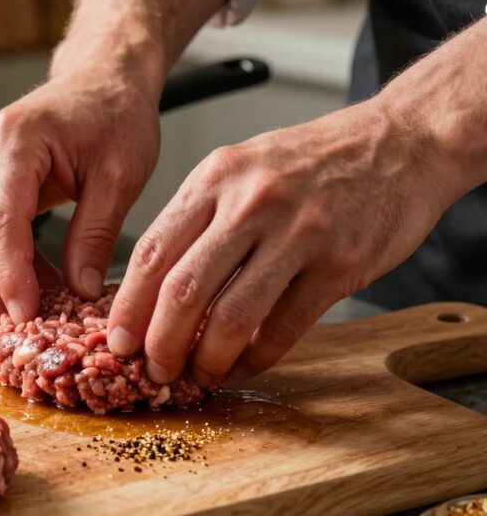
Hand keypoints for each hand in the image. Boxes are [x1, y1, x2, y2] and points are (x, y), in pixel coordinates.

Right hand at [0, 68, 159, 322]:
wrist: (103, 80)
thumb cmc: (115, 115)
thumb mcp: (121, 175)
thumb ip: (95, 233)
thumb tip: (79, 291)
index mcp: (17, 139)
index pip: (0, 221)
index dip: (10, 275)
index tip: (26, 315)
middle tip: (16, 328)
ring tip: (26, 312)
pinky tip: (27, 285)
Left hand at [106, 100, 458, 384]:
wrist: (399, 141)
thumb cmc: (312, 161)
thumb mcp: (240, 168)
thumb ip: (198, 218)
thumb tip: (152, 285)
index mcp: (215, 178)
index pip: (151, 251)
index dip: (127, 306)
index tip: (117, 340)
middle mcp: (250, 203)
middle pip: (182, 289)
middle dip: (160, 343)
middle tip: (155, 369)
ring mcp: (298, 232)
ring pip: (232, 315)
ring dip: (208, 359)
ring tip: (201, 374)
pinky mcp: (340, 263)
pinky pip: (286, 326)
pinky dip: (259, 357)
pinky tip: (247, 364)